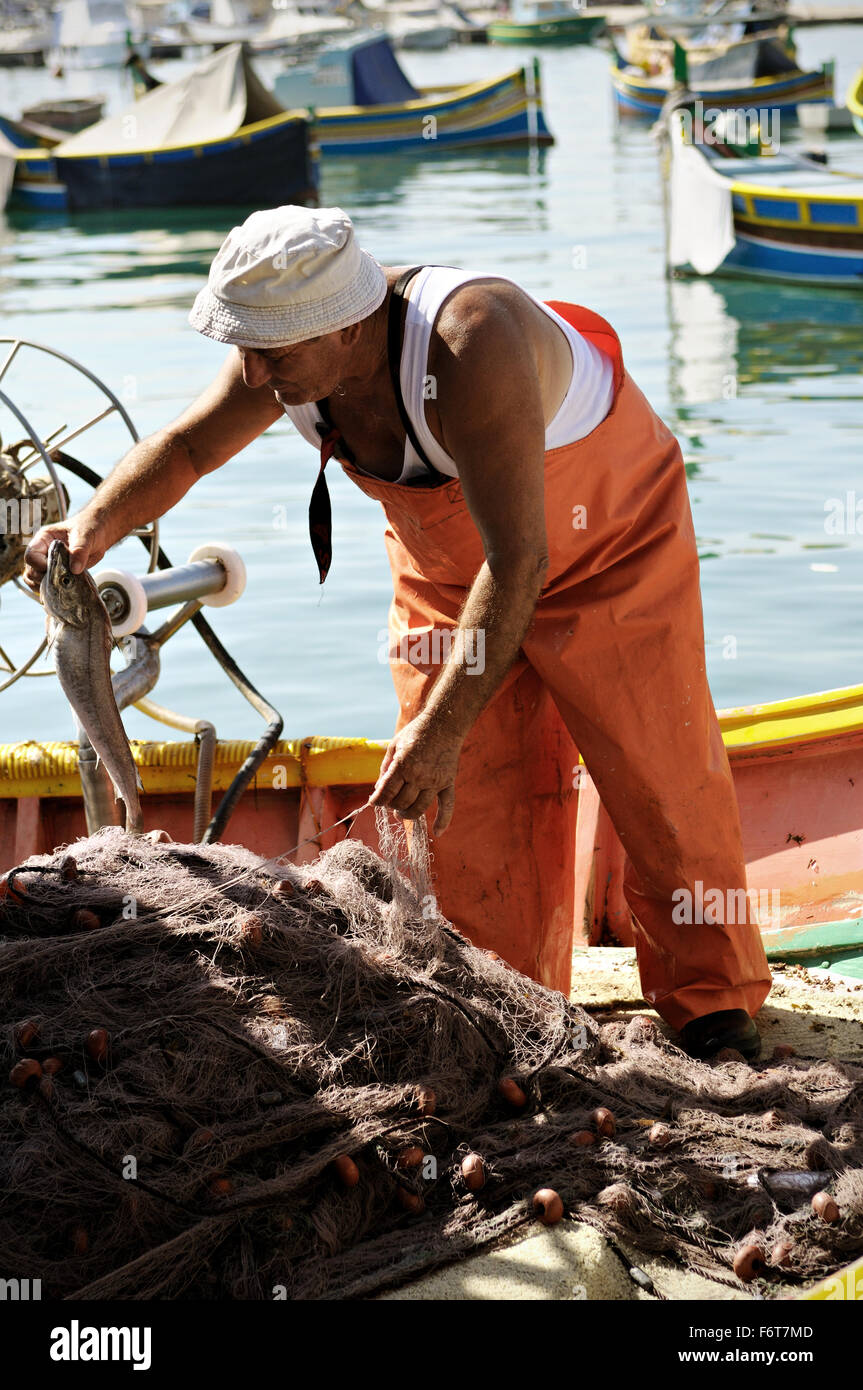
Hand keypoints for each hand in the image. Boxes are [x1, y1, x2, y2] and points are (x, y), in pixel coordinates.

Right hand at [23, 516, 104, 593]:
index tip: (58, 570)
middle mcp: (41, 551)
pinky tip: (64, 591)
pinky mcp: (55, 572)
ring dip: (46, 587)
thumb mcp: (85, 536)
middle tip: (63, 580)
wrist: (98, 534)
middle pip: (30, 571)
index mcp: (43, 539)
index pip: (31, 556)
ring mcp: (47, 563)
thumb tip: (75, 569)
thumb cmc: (88, 528)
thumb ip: (79, 551)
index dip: (41, 566)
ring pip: (34, 580)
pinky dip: (52, 591)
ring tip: (63, 587)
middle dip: (44, 579)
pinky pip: (45, 585)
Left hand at [370, 715, 462, 832]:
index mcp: (402, 765)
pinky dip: (443, 820)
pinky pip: (447, 806)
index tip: (374, 801)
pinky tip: (437, 832)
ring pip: (419, 808)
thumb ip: (385, 769)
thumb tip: (379, 790)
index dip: (376, 801)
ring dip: (407, 814)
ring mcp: (435, 781)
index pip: (385, 793)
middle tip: (389, 802)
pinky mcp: (448, 782)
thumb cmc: (416, 733)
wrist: (444, 724)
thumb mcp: (394, 746)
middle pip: (401, 803)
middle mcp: (419, 775)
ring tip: (402, 812)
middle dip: (391, 805)